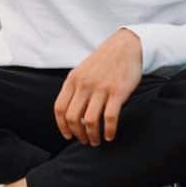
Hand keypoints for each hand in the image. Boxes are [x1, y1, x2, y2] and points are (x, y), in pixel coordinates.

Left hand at [54, 28, 142, 146]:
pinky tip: (109, 135)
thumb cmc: (104, 61)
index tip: (68, 136)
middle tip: (85, 141)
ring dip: (92, 136)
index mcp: (73, 79)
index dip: (62, 126)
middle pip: (72, 118)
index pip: (60, 108)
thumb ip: (76, 88)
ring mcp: (100, 88)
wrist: (125, 46)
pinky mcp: (117, 92)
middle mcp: (84, 84)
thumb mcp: (83, 70)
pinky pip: (109, 118)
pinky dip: (108, 131)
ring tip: (97, 140)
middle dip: (78, 134)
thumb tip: (73, 115)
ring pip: (89, 121)